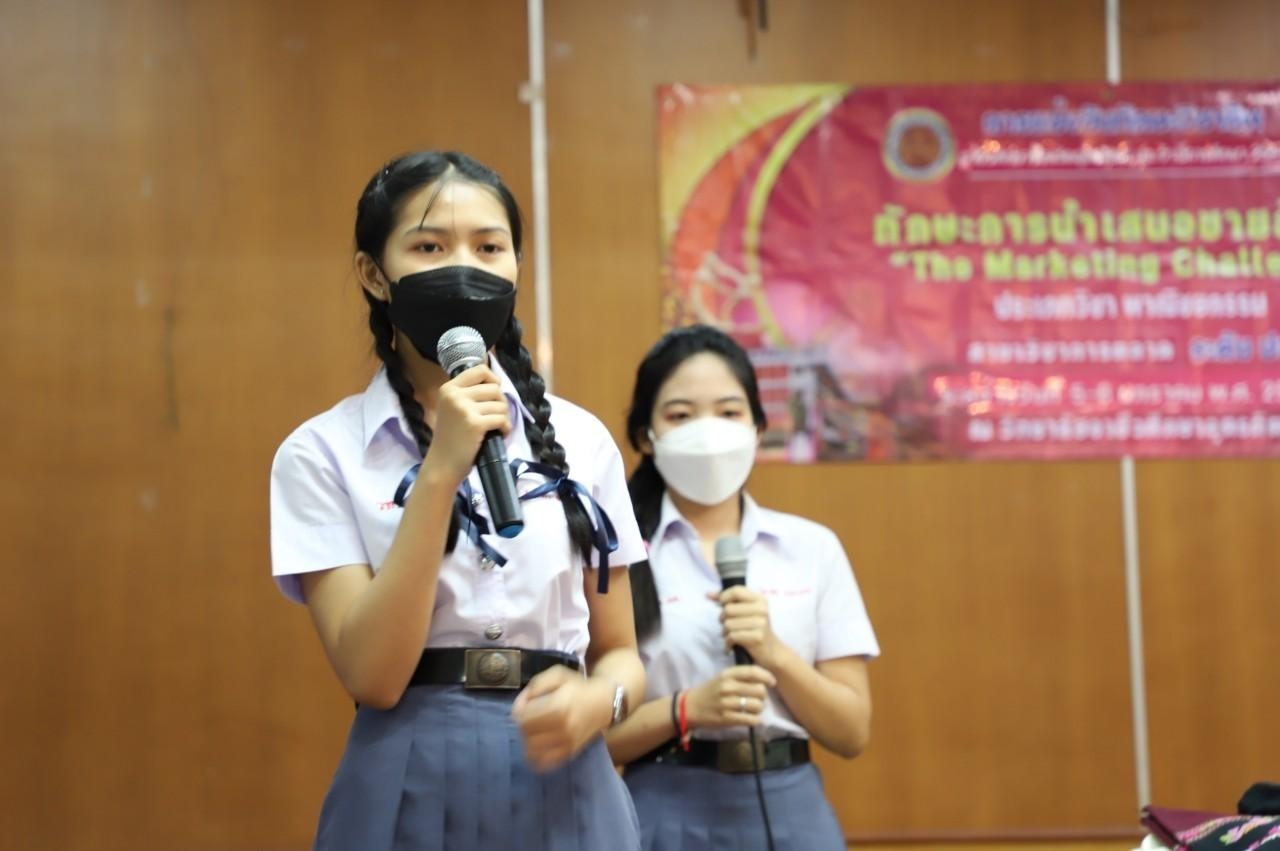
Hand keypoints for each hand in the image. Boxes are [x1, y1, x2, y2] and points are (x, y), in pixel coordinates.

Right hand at [421, 365, 510, 486]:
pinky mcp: (475, 423)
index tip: (494, 393)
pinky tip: (500, 434)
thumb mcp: (452, 408)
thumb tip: (496, 384)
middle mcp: (455, 395)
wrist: (442, 464)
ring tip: (495, 427)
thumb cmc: (450, 438)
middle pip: (494, 388)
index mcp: (448, 388)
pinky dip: (505, 427)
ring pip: (500, 404)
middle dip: (500, 402)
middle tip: (495, 416)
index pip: (480, 370)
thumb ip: (468, 394)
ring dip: (503, 417)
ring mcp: (465, 408)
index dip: (493, 379)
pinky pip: (501, 419)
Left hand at [512, 666, 611, 771]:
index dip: (518, 710)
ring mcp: (567, 743)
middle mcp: (563, 727)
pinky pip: (545, 763)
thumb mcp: (557, 675)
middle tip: (530, 717)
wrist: (603, 703)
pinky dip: (536, 757)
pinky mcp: (570, 753)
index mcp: (559, 705)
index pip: (523, 717)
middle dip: (523, 725)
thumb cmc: (577, 687)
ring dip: (527, 740)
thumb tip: (519, 706)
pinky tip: (537, 747)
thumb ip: (535, 686)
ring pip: (532, 750)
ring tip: (534, 730)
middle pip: (526, 734)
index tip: (525, 705)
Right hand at [685, 665, 775, 729]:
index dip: (767, 676)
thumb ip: (740, 676)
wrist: (690, 707)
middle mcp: (728, 687)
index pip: (753, 672)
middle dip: (763, 695)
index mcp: (727, 674)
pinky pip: (751, 719)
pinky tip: (752, 718)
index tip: (772, 682)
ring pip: (757, 705)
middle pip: (759, 690)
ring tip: (754, 709)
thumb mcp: (722, 678)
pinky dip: (755, 720)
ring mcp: (727, 703)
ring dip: (759, 708)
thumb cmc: (710, 691)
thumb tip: (764, 678)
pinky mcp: (727, 718)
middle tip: (758, 698)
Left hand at [709, 586, 782, 669]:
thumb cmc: (754, 629)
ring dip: (725, 632)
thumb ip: (728, 601)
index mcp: (760, 599)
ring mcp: (761, 623)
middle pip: (728, 609)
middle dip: (723, 619)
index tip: (721, 605)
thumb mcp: (745, 611)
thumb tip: (708, 594)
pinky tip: (732, 644)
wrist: (771, 651)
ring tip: (730, 635)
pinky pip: (732, 636)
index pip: (736, 591)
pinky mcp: (757, 637)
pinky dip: (728, 642)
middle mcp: (762, 609)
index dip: (724, 597)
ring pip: (728, 624)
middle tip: (727, 626)